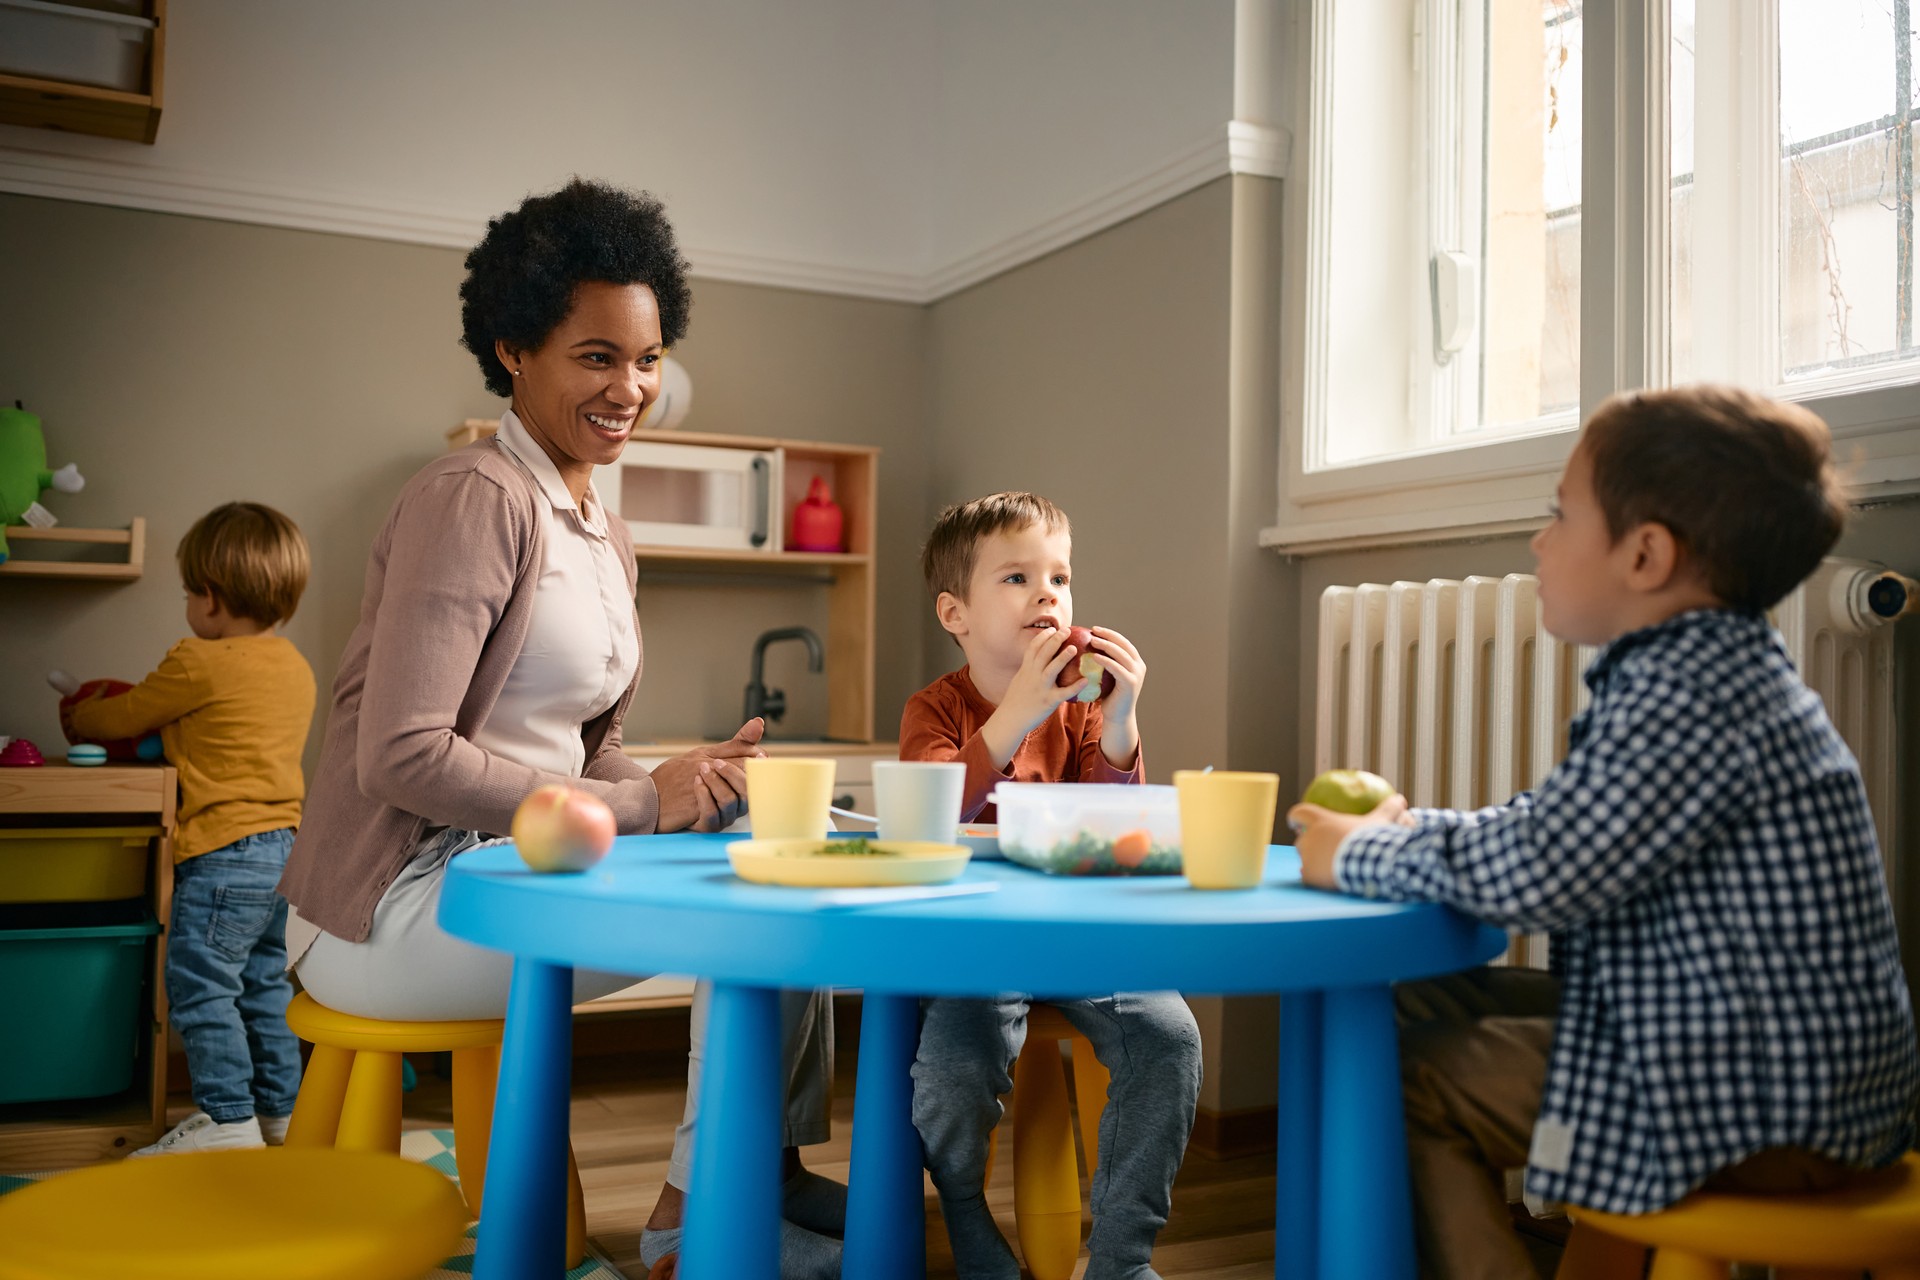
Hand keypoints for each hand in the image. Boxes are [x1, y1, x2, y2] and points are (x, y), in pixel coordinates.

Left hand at [56, 685, 98, 743]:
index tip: (65, 713)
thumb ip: (101, 690)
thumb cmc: (97, 706)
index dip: (66, 712)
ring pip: (70, 732)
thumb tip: (106, 683)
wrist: (98, 717)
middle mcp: (73, 718)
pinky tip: (83, 742)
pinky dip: (80, 740)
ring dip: (72, 734)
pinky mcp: (80, 735)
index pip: (67, 710)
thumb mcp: (98, 697)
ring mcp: (75, 727)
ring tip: (76, 737)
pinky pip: (79, 739)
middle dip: (67, 724)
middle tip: (69, 727)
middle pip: (66, 722)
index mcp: (75, 709)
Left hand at [653, 719, 764, 831]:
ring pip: (731, 803)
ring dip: (716, 783)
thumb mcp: (711, 754)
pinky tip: (696, 783)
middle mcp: (735, 804)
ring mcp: (722, 816)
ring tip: (700, 771)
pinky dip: (705, 796)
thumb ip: (737, 743)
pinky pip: (713, 815)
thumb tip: (758, 722)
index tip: (739, 754)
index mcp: (740, 788)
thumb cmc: (684, 775)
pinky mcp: (706, 825)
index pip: (756, 778)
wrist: (654, 795)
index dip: (752, 765)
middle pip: (748, 793)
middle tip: (715, 762)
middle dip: (733, 774)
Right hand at [981, 627, 1082, 767]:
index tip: (1052, 629)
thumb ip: (1030, 669)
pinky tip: (1085, 680)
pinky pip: (1064, 693)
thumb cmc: (1016, 700)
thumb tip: (1040, 660)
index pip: (1033, 647)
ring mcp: (1040, 688)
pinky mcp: (1048, 701)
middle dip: (1055, 639)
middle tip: (1066, 631)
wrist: (1010, 719)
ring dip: (1063, 657)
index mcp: (1025, 669)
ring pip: (1052, 669)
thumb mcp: (1020, 679)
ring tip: (1074, 648)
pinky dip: (1075, 686)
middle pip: (1043, 653)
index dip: (1043, 636)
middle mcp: (1032, 676)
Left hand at [1087, 627, 1143, 765]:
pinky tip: (1094, 656)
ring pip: (1121, 654)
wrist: (1117, 716)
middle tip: (1093, 630)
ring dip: (1106, 645)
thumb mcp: (1107, 676)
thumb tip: (1085, 646)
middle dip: (1108, 635)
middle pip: (1123, 644)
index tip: (1094, 629)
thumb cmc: (1108, 696)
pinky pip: (1117, 668)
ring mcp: (1137, 674)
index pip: (1123, 642)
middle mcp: (1139, 666)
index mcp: (1135, 662)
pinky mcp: (1131, 683)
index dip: (1110, 633)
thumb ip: (1104, 662)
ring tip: (1092, 640)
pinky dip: (1105, 660)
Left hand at [1286, 793, 1409, 887]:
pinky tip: (1323, 880)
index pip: (1299, 813)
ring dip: (1313, 862)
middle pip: (1301, 840)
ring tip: (1326, 866)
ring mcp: (1307, 858)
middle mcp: (1309, 838)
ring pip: (1305, 859)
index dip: (1296, 817)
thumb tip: (1400, 799)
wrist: (1370, 863)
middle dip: (1308, 844)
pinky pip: (1308, 877)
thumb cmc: (1373, 839)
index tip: (1296, 822)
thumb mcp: (1382, 821)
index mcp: (1321, 821)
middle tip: (1320, 849)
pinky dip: (1316, 878)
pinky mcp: (1309, 876)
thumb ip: (1388, 809)